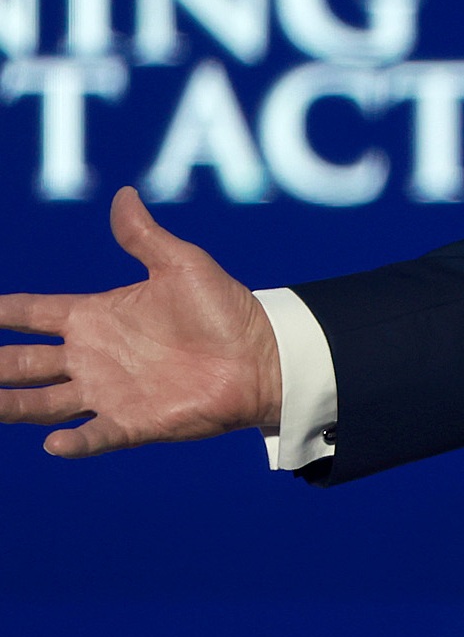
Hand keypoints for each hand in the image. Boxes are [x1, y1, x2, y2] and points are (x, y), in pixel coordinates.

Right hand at [0, 187, 281, 456]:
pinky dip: (74, 441)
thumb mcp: (182, 265)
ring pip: (40, 402)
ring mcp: (108, 391)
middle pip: (21, 362)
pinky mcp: (134, 421)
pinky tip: (52, 442)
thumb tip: (124, 194)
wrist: (265, 355)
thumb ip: (144, 237)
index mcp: (95, 316)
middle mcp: (91, 356)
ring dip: (9, 404)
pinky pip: (95, 435)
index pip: (30, 313)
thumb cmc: (226, 309)